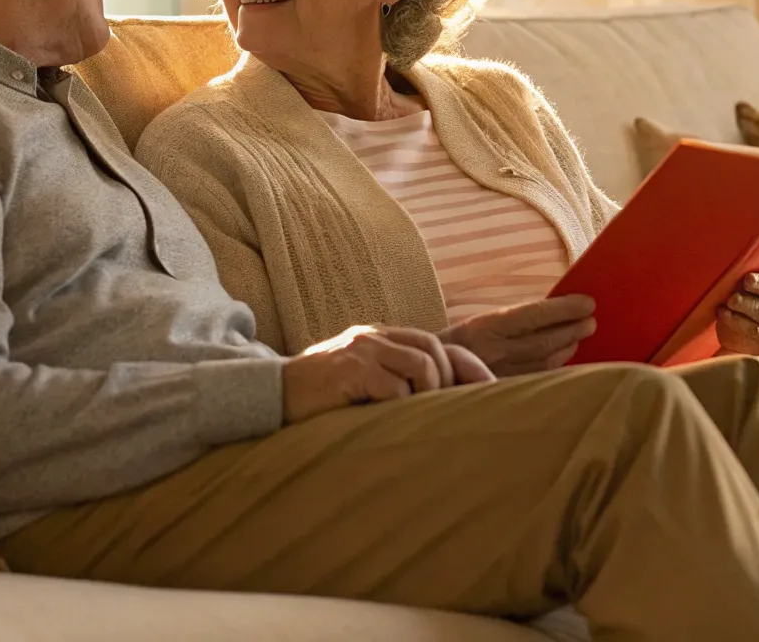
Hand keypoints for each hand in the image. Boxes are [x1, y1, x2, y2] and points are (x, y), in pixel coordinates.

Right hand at [281, 325, 494, 423]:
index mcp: (379, 338)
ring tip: (414, 421)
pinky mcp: (349, 369)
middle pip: (432, 350)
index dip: (466, 366)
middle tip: (453, 414)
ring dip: (426, 396)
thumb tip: (441, 402)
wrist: (268, 397)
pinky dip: (399, 406)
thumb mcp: (361, 384)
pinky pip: (393, 387)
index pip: (435, 344)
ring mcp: (361, 350)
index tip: (490, 391)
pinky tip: (386, 421)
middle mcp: (373, 337)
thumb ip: (393, 382)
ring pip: (420, 365)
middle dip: (451, 382)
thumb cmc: (319, 400)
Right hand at [438, 294, 597, 376]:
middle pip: (544, 340)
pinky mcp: (499, 391)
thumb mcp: (476, 325)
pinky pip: (535, 379)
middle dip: (572, 329)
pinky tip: (564, 358)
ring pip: (543, 362)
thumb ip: (509, 321)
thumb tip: (551, 313)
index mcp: (485, 327)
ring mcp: (497, 374)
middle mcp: (492, 352)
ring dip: (567, 347)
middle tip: (592, 321)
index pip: (533, 315)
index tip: (588, 303)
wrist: (422, 376)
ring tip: (581, 336)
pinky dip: (554, 367)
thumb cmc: (454, 346)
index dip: (564, 309)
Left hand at [716, 249, 758, 355]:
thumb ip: (750, 270)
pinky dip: (736, 320)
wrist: (739, 337)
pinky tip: (723, 312)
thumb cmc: (744, 299)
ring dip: (747, 304)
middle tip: (747, 280)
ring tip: (732, 300)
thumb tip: (733, 258)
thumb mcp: (748, 283)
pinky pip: (753, 329)